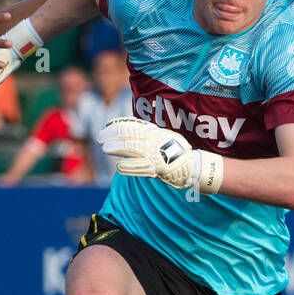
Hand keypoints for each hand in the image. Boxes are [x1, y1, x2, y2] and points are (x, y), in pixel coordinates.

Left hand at [97, 117, 223, 193]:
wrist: (193, 165)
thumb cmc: (174, 150)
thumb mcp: (161, 136)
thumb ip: (146, 133)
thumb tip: (127, 127)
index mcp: (155, 132)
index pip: (133, 125)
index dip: (118, 125)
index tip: (106, 127)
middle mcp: (155, 141)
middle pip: (131, 135)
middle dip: (113, 135)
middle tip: (100, 138)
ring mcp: (156, 154)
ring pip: (134, 149)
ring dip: (118, 148)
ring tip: (105, 149)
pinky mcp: (158, 168)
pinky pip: (141, 168)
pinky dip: (129, 167)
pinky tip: (118, 166)